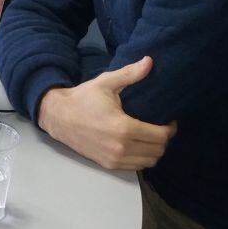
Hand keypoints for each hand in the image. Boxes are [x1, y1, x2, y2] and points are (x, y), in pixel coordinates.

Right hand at [36, 56, 176, 170]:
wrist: (58, 116)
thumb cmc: (83, 98)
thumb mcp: (106, 83)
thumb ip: (130, 74)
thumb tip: (150, 61)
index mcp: (124, 128)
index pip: (160, 136)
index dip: (170, 129)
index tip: (169, 121)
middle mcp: (121, 148)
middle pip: (157, 152)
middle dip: (164, 140)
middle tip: (161, 128)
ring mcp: (114, 159)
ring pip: (148, 163)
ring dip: (154, 151)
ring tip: (151, 137)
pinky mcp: (107, 165)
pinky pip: (135, 168)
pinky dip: (141, 159)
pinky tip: (138, 146)